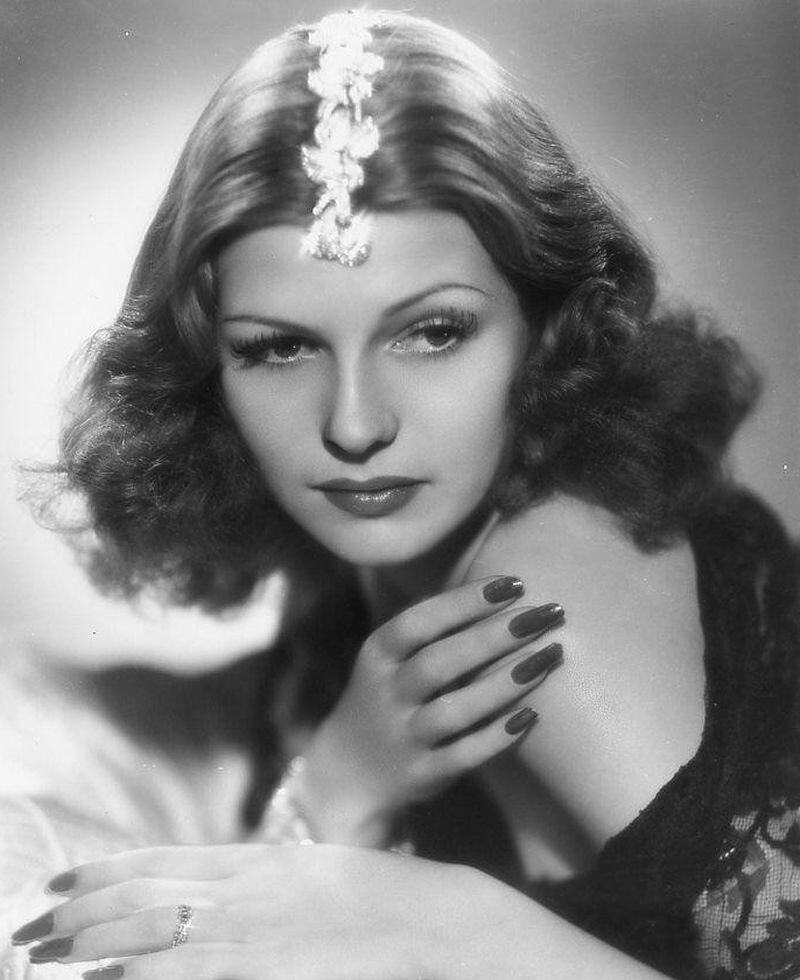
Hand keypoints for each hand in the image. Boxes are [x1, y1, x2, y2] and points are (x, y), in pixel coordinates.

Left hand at [12, 844, 475, 979]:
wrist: (432, 920)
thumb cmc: (386, 901)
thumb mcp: (318, 876)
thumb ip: (266, 884)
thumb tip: (219, 896)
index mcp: (256, 860)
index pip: (159, 860)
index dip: (104, 870)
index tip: (62, 879)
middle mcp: (243, 888)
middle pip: (142, 894)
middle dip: (80, 911)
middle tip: (33, 925)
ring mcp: (251, 928)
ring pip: (147, 933)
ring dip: (89, 944)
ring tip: (44, 952)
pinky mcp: (263, 967)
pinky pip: (181, 973)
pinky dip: (135, 976)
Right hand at [299, 575, 564, 844]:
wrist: (349, 771)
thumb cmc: (389, 695)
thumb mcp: (391, 657)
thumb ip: (433, 628)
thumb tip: (502, 587)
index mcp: (378, 655)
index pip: (418, 621)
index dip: (464, 601)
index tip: (513, 583)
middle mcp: (386, 694)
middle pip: (437, 661)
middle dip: (493, 635)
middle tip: (544, 614)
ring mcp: (403, 737)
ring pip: (453, 710)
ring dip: (503, 683)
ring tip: (548, 656)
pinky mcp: (423, 774)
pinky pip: (463, 756)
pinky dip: (497, 737)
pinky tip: (531, 715)